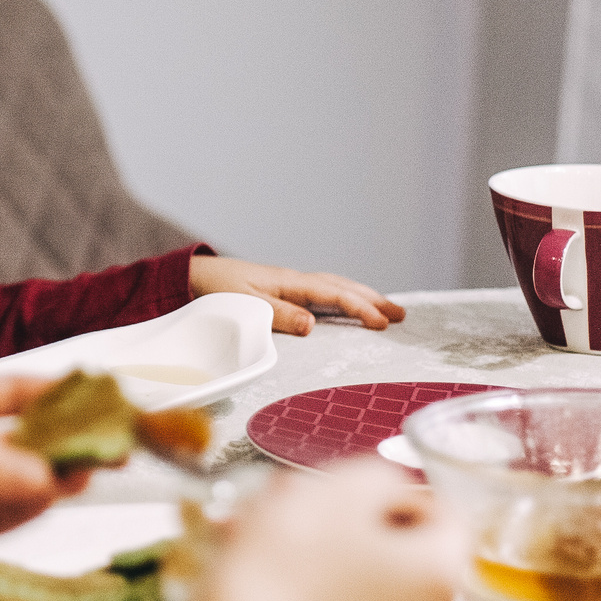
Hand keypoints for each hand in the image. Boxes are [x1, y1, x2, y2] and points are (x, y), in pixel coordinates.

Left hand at [0, 375, 83, 575]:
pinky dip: (29, 513)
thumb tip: (39, 475)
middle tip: (117, 440)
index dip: (54, 391)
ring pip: (16, 483)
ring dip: (55, 477)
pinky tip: (57, 501)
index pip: (4, 391)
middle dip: (67, 438)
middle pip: (19, 439)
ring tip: (100, 469)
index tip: (102, 392)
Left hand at [191, 253, 403, 333]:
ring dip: (363, 297)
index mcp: (290, 284)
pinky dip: (345, 297)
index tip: (382, 323)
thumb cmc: (220, 290)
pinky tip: (352, 306)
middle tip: (401, 315)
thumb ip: (278, 316)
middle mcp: (296, 281)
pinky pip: (325, 292)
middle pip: (342, 287)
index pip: (334, 295)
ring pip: (336, 287)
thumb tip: (312, 325)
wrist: (199, 275)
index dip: (360, 309)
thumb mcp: (247, 305)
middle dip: (373, 300)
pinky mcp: (287, 291)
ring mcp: (293, 285)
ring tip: (388, 310)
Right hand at [206, 460, 463, 600]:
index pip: (447, 516)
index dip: (399, 495)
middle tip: (303, 509)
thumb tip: (390, 493)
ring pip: (369, 592)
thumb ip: (383, 478)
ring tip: (271, 544)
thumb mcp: (341, 487)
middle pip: (404, 557)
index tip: (356, 493)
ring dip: (331, 563)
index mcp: (439, 574)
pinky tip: (274, 585)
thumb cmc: (288, 561)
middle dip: (355, 529)